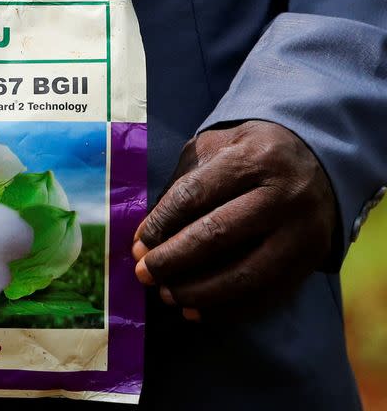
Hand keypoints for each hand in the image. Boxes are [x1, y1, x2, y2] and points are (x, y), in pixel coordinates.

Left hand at [132, 120, 336, 320]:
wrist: (319, 161)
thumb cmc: (251, 155)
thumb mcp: (217, 146)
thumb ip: (184, 181)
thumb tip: (150, 234)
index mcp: (253, 159)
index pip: (195, 194)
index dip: (161, 223)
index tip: (138, 244)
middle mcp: (283, 195)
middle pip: (218, 234)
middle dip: (173, 259)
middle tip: (145, 274)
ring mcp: (302, 231)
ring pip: (245, 273)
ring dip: (198, 291)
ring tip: (167, 296)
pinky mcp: (311, 260)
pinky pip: (266, 294)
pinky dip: (228, 309)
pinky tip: (197, 310)